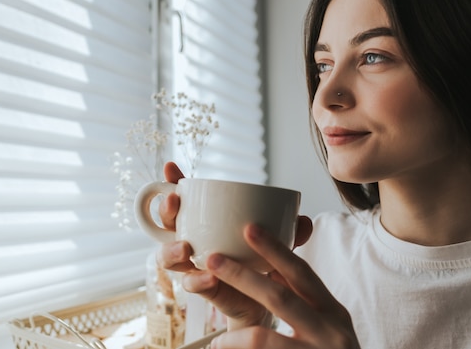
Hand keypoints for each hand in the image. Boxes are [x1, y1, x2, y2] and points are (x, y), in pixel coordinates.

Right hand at [157, 162, 315, 328]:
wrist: (261, 302)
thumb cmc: (260, 262)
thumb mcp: (274, 243)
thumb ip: (288, 232)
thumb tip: (304, 220)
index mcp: (203, 221)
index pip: (182, 198)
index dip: (171, 182)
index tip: (170, 167)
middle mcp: (191, 240)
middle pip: (166, 223)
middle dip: (166, 210)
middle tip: (174, 202)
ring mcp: (192, 265)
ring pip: (167, 256)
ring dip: (171, 250)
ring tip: (185, 248)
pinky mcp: (200, 288)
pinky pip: (190, 284)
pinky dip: (197, 280)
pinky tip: (206, 277)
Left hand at [206, 223, 359, 348]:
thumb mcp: (327, 326)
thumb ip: (303, 301)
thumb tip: (271, 267)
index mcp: (333, 312)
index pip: (301, 273)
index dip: (275, 249)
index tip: (249, 228)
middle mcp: (330, 331)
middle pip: (279, 296)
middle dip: (242, 276)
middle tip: (212, 260)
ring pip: (263, 337)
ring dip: (234, 338)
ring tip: (215, 342)